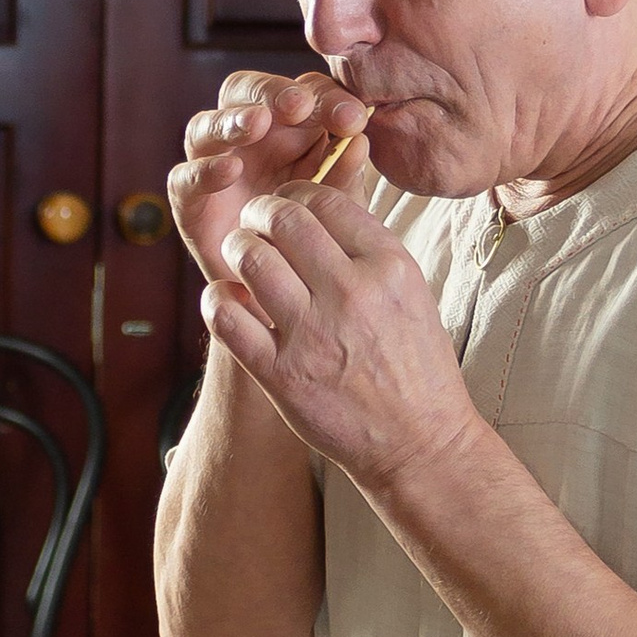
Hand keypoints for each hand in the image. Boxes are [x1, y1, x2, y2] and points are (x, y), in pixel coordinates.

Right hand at [168, 72, 371, 283]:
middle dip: (272, 93)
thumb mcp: (338, 209)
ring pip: (205, 126)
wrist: (283, 301)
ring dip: (231, 120)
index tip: (354, 119)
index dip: (327, 98)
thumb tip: (360, 140)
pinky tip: (229, 170)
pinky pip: (184, 178)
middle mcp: (247, 139)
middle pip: (246, 92)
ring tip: (257, 124)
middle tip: (299, 105)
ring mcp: (213, 166)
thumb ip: (345, 174)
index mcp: (290, 129)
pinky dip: (204, 170)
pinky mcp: (189, 202)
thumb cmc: (314, 243)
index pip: (304, 94)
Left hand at [203, 180, 481, 495]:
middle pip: (281, 219)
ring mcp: (313, 335)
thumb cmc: (415, 366)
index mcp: (388, 266)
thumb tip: (319, 207)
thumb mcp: (410, 291)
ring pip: (250, 258)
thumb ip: (368, 248)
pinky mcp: (280, 375)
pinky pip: (226, 318)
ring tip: (239, 258)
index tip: (285, 206)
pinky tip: (227, 298)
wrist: (419, 442)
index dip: (294, 193)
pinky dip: (217, 299)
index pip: (324, 200)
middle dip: (257, 213)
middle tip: (253, 225)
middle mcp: (351, 293)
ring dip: (235, 249)